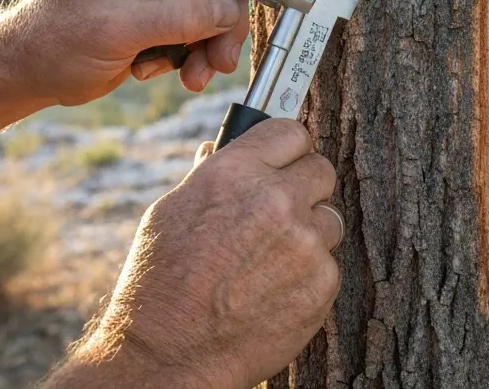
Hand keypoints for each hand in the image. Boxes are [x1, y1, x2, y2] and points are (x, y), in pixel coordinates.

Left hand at [0, 0, 279, 104]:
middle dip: (220, 22)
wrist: (22, 74)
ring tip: (192, 77)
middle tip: (221, 60)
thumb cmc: (54, 43)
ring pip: (208, 7)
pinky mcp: (154, 11)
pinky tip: (162, 71)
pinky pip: (193, 27)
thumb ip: (180, 16)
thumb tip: (233, 10)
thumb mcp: (119, 30)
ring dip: (206, 45)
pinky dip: (189, 54)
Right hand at [46, 119, 343, 387]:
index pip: (290, 132)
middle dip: (303, 187)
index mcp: (234, 173)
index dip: (288, 147)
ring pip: (329, 219)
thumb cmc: (159, 284)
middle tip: (282, 210)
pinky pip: (328, 263)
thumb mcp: (170, 213)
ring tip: (269, 260)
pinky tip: (273, 290)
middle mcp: (275, 200)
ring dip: (308, 233)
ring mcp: (304, 242)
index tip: (286, 158)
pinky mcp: (322, 282)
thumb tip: (219, 148)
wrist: (169, 355)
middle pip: (321, 170)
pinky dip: (308, 275)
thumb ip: (208, 176)